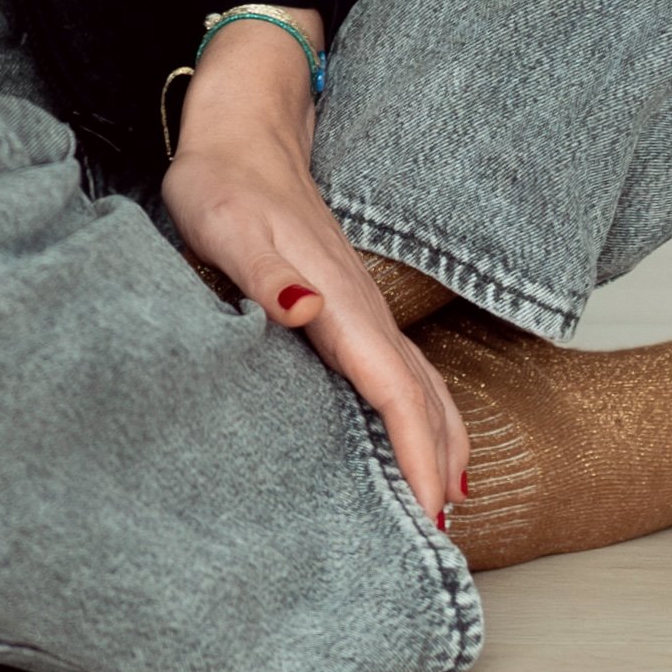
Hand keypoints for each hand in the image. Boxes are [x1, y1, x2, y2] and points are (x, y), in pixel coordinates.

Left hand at [161, 14, 469, 527]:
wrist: (242, 128)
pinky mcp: (348, 305)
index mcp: (339, 300)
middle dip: (439, 463)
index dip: (415, 450)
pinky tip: (424, 440)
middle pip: (420, 395)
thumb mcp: (227, 222)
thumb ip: (266, 271)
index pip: (393, 387)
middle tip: (441, 542)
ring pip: (419, 383)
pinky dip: (423, 413)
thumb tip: (306, 310)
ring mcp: (360, 306)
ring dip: (440, 442)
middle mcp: (362, 308)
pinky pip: (401, 370)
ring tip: (447, 509)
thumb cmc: (224, 181)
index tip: (430, 510)